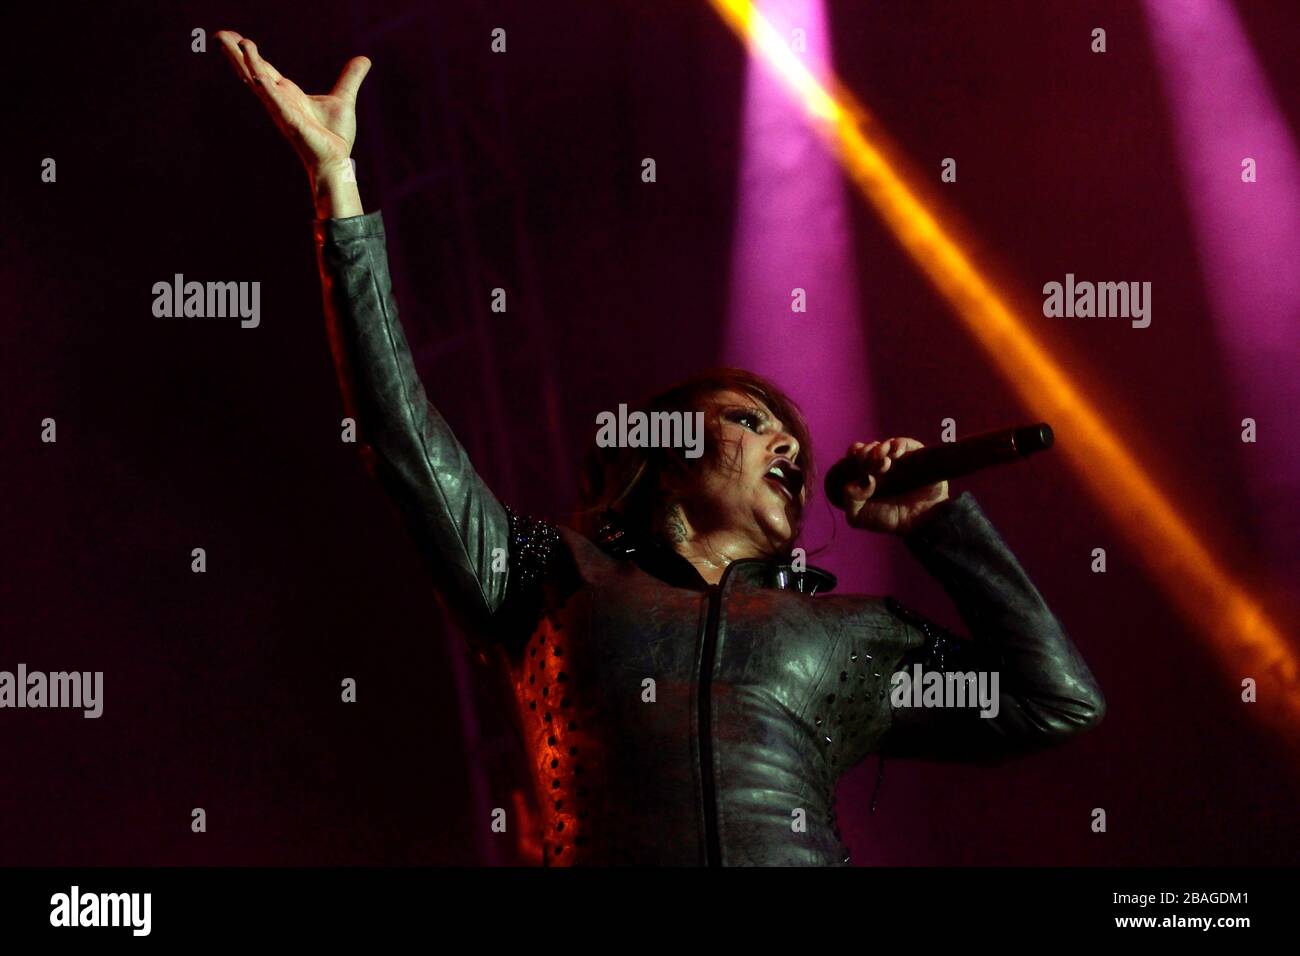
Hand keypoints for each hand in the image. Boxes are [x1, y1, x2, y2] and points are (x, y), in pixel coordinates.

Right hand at [216, 31, 369, 180]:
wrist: (337, 160)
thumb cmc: (334, 136)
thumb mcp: (343, 98)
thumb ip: (350, 78)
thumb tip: (364, 59)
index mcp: (288, 93)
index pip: (263, 68)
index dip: (249, 53)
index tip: (236, 36)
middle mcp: (280, 99)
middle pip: (252, 71)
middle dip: (236, 54)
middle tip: (218, 34)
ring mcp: (282, 109)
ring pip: (259, 81)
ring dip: (247, 62)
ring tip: (237, 42)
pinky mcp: (289, 121)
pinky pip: (274, 100)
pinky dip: (265, 86)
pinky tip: (255, 73)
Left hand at [839, 437, 948, 534]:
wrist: (922, 520)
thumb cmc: (891, 518)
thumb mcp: (861, 516)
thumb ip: (849, 500)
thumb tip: (851, 483)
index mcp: (864, 477)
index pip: (851, 459)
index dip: (850, 458)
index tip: (855, 465)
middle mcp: (878, 466)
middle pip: (863, 449)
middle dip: (863, 455)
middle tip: (870, 466)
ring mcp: (895, 460)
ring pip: (881, 445)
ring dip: (878, 450)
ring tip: (885, 463)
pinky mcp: (913, 456)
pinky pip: (903, 443)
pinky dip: (897, 444)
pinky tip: (896, 453)